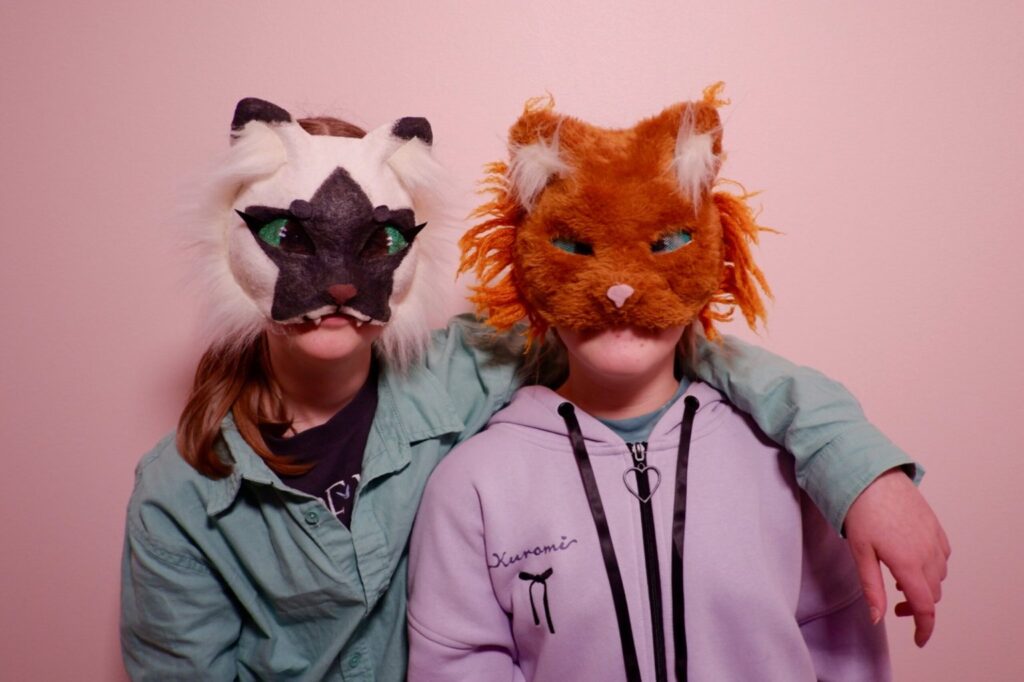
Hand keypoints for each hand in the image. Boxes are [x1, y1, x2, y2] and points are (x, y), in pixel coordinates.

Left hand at [843, 468, 950, 646]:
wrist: (872, 474)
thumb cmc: (860, 511)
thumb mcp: (860, 553)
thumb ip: (871, 588)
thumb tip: (877, 618)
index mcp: (907, 563)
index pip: (925, 606)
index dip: (924, 628)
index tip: (919, 639)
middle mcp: (926, 553)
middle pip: (933, 593)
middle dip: (918, 606)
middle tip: (894, 605)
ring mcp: (933, 538)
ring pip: (940, 575)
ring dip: (925, 585)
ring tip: (898, 578)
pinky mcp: (935, 526)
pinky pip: (943, 555)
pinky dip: (932, 566)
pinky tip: (913, 560)